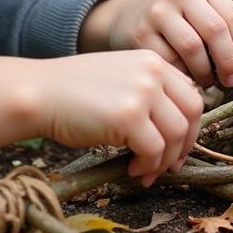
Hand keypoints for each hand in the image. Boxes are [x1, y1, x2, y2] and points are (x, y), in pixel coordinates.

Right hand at [0, 52, 202, 187]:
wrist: (40, 93)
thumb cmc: (74, 92)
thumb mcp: (120, 79)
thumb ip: (149, 92)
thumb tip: (175, 129)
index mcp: (153, 61)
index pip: (190, 94)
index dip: (189, 125)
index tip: (177, 146)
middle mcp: (153, 71)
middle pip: (192, 113)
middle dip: (185, 144)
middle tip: (170, 165)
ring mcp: (143, 92)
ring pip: (176, 134)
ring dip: (164, 160)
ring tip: (145, 171)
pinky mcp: (129, 117)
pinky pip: (154, 150)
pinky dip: (149, 166)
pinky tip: (134, 170)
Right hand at [81, 0, 232, 88]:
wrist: (126, 17)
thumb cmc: (175, 22)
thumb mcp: (199, 13)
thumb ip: (222, 30)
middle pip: (216, 30)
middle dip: (228, 61)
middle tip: (231, 81)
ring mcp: (159, 12)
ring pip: (193, 47)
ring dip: (205, 72)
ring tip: (208, 81)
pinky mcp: (140, 32)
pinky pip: (169, 61)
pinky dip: (182, 75)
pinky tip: (186, 79)